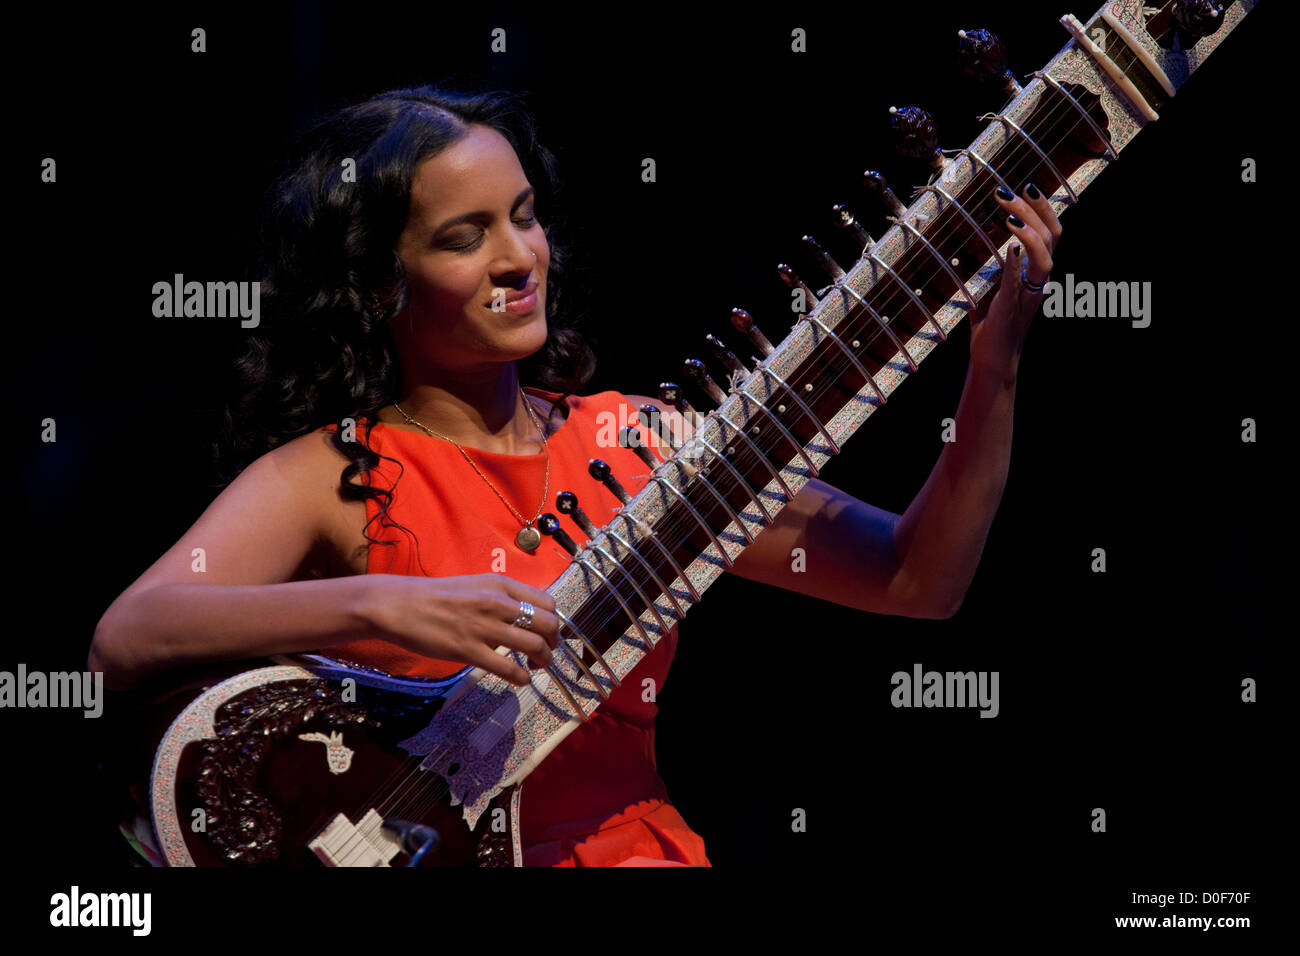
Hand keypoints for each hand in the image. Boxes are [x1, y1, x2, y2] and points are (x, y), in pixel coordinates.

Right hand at [358, 573, 559, 685]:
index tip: (549, 633)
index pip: (547, 602)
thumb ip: (501, 600)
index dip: (554, 621)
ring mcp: (484, 627)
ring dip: (543, 660)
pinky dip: (521, 677)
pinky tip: (521, 680)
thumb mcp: (476, 586)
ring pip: (534, 646)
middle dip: (553, 642)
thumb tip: (522, 619)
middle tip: (547, 652)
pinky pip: (508, 668)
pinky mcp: (469, 650)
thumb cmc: (437, 597)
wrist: (400, 605)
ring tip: (537, 667)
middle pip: (548, 624)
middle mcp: (498, 603)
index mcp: (501, 585)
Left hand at [968, 183, 1062, 378]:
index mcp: (1037, 271)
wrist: (991, 358)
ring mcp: (1028, 293)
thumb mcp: (987, 286)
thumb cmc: (990, 323)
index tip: (1026, 185)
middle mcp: (1039, 279)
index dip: (1044, 207)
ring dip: (1029, 232)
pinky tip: (1010, 246)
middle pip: (1052, 236)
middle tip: (1007, 192)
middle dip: (1034, 209)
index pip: (1051, 231)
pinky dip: (1015, 263)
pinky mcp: (1012, 307)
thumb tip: (965, 241)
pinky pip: (1018, 282)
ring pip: (1045, 256)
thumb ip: (984, 264)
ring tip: (1008, 215)